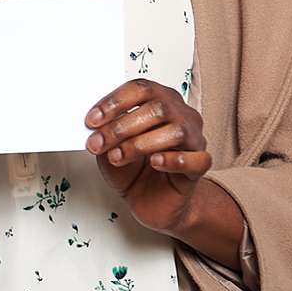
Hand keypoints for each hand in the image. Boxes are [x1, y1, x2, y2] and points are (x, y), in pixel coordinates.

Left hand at [84, 79, 212, 234]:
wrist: (150, 202)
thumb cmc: (134, 169)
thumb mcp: (110, 147)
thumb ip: (105, 133)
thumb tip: (94, 124)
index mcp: (160, 101)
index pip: (141, 89)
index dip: (114, 102)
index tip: (92, 120)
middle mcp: (181, 115)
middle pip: (158, 108)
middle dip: (122, 127)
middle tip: (98, 143)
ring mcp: (194, 139)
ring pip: (176, 131)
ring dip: (140, 144)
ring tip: (118, 157)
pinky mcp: (200, 166)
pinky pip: (196, 159)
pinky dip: (173, 160)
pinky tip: (155, 162)